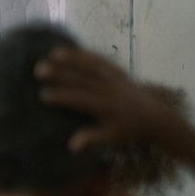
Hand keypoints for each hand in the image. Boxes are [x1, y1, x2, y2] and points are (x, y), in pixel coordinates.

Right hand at [35, 47, 178, 152]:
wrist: (155, 117)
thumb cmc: (128, 130)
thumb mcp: (111, 137)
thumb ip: (92, 139)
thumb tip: (71, 146)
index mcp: (107, 108)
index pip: (80, 100)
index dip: (62, 97)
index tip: (42, 94)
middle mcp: (110, 90)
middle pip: (82, 80)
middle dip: (60, 74)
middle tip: (39, 69)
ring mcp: (115, 79)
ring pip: (92, 66)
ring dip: (73, 59)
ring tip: (54, 53)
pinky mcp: (119, 72)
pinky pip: (102, 61)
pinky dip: (87, 54)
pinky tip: (72, 49)